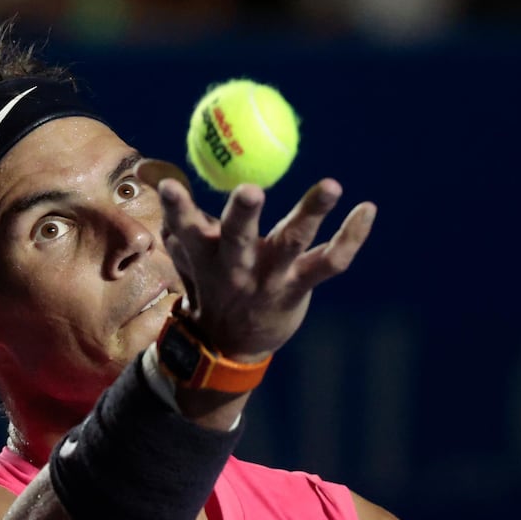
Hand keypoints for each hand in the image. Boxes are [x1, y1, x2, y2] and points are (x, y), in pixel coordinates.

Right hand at [136, 159, 376, 362]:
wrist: (228, 345)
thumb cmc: (209, 285)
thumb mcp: (187, 255)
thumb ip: (178, 217)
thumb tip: (152, 174)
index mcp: (205, 254)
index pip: (186, 228)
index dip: (177, 209)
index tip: (168, 186)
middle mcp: (236, 266)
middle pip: (238, 237)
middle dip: (242, 215)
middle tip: (248, 190)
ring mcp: (270, 278)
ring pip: (292, 242)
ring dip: (310, 213)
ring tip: (332, 184)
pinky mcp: (299, 286)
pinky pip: (331, 261)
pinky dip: (352, 236)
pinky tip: (367, 209)